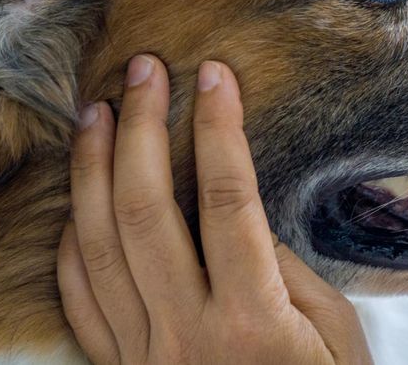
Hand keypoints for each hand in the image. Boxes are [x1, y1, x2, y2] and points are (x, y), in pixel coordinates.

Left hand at [57, 55, 371, 363]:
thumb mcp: (338, 340)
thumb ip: (291, 276)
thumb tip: (243, 225)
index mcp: (253, 320)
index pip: (227, 200)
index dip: (217, 129)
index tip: (214, 76)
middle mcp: (187, 333)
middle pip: (145, 211)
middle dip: (142, 129)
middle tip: (145, 72)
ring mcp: (144, 355)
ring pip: (96, 248)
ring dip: (92, 172)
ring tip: (97, 114)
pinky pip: (78, 301)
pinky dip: (69, 244)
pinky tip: (78, 200)